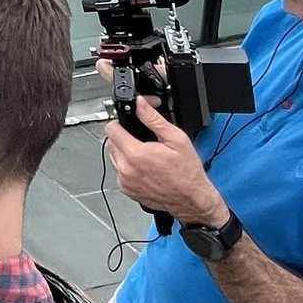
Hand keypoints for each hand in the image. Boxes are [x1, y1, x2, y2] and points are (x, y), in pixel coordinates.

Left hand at [103, 98, 226, 226]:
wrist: (191, 198)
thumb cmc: (186, 172)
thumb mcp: (175, 138)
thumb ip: (153, 118)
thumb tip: (140, 104)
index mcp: (136, 154)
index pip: (111, 129)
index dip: (119, 122)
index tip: (127, 123)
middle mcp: (126, 169)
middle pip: (111, 143)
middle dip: (123, 138)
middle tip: (140, 140)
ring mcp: (125, 182)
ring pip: (114, 158)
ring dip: (124, 153)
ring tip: (144, 154)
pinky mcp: (127, 190)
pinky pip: (119, 173)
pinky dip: (127, 168)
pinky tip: (143, 167)